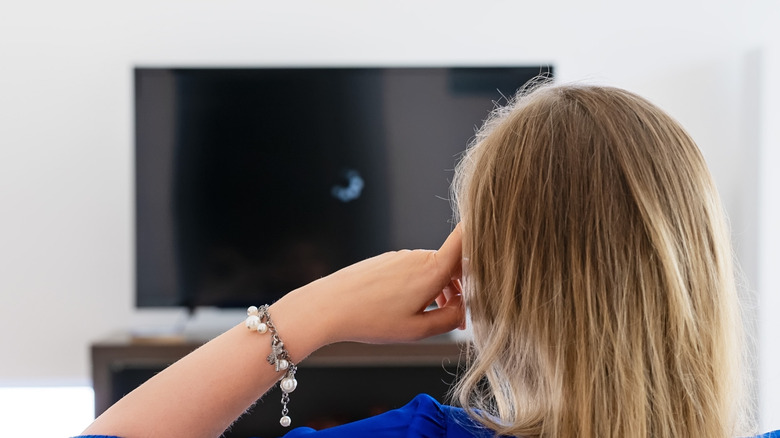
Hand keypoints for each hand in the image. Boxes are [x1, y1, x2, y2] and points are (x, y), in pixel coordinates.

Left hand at [270, 225, 464, 358]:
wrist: (329, 306)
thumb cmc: (371, 319)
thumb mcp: (417, 330)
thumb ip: (450, 319)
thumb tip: (464, 309)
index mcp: (432, 270)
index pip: (465, 239)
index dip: (482, 234)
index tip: (494, 238)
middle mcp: (419, 256)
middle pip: (453, 264)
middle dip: (461, 288)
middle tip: (458, 318)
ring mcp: (402, 256)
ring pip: (433, 269)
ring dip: (440, 290)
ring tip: (431, 317)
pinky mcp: (388, 260)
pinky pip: (414, 270)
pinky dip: (421, 286)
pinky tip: (408, 308)